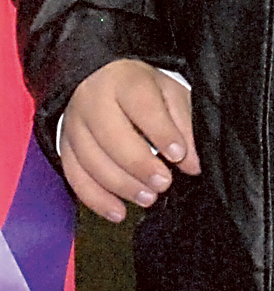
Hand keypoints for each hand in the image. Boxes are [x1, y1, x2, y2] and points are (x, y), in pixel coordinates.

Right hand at [61, 60, 199, 222]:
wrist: (97, 78)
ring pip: (92, 162)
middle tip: (164, 183)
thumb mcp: (168, 93)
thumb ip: (183, 125)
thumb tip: (192, 164)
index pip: (143, 107)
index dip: (161, 133)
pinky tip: (118, 212)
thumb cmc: (140, 88)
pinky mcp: (64, 148)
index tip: (178, 155)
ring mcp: (74, 126)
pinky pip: (76, 178)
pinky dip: (97, 200)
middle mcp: (93, 103)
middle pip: (113, 138)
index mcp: (125, 82)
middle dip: (140, 166)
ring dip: (122, 186)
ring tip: (148, 198)